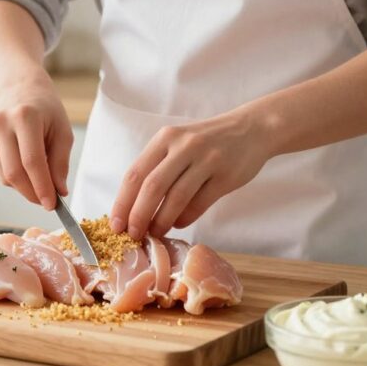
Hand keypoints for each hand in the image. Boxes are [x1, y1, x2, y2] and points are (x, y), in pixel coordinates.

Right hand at [0, 76, 73, 210]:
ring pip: (4, 177)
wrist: (20, 90)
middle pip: (14, 173)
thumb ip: (60, 163)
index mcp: (25, 117)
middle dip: (31, 193)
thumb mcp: (62, 132)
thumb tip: (58, 191)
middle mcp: (1, 123)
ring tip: (37, 172)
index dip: (42, 187)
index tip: (51, 204)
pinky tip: (21, 163)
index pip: (32, 161)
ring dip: (23, 186)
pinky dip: (11, 178)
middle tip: (46, 200)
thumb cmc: (45, 111)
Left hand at [110, 109, 274, 238]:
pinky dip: (185, 218)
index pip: (135, 173)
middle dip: (139, 216)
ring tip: (156, 233)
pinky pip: (200, 203)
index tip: (115, 225)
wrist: (250, 129)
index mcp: (165, 138)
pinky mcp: (226, 176)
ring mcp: (207, 160)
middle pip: (152, 187)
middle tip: (133, 235)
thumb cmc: (205, 142)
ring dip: (162, 221)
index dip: (122, 202)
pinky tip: (179, 223)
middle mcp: (184, 146)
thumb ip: (157, 167)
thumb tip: (132, 208)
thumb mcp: (177, 143)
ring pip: (176, 198)